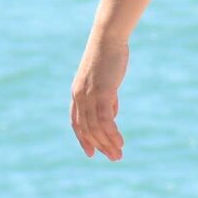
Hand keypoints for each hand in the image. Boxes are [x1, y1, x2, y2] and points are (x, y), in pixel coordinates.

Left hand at [69, 33, 127, 161]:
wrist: (108, 39)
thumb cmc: (108, 57)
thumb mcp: (105, 82)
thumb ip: (107, 99)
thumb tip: (111, 116)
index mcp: (77, 93)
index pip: (76, 123)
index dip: (83, 139)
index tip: (92, 153)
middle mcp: (79, 97)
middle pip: (86, 129)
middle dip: (100, 146)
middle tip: (114, 158)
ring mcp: (89, 95)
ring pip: (96, 128)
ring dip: (107, 144)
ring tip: (119, 155)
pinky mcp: (101, 93)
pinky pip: (105, 120)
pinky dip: (112, 134)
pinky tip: (120, 142)